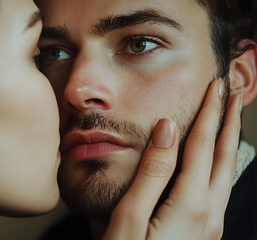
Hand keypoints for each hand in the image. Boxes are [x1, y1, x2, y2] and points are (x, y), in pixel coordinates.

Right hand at [104, 79, 241, 239]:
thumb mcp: (130, 216)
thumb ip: (153, 172)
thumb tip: (168, 130)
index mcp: (190, 204)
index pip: (201, 145)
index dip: (209, 113)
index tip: (216, 87)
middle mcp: (208, 212)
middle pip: (222, 156)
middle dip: (228, 121)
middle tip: (233, 93)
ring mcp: (209, 225)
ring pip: (225, 172)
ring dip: (226, 141)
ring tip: (228, 120)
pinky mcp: (202, 232)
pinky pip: (218, 188)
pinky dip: (219, 164)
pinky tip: (213, 162)